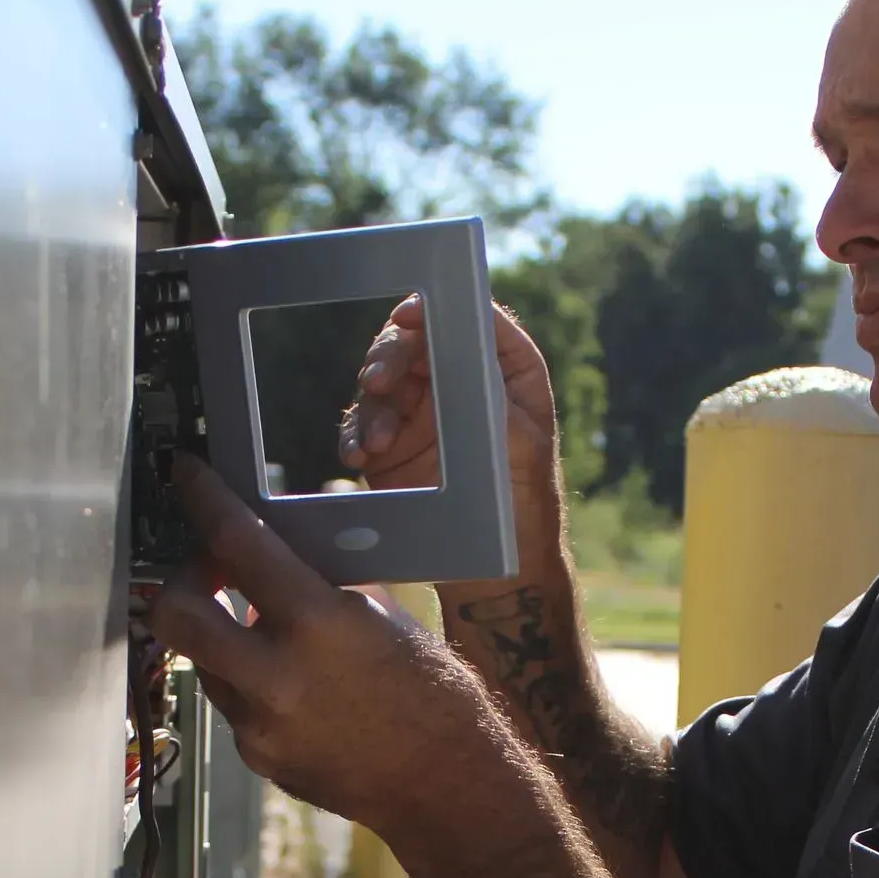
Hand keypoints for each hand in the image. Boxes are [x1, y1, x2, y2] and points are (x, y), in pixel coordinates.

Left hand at [149, 457, 492, 845]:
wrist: (449, 788)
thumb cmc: (435, 697)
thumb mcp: (386, 619)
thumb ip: (325, 587)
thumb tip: (285, 551)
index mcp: (318, 624)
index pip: (235, 541)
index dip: (201, 498)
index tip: (185, 474)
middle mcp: (277, 676)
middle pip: (176, 614)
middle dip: (183, 581)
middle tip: (211, 572)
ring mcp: (261, 725)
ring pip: (204, 662)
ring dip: (223, 636)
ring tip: (269, 634)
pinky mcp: (259, 758)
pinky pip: (234, 706)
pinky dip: (253, 685)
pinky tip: (296, 688)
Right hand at [339, 296, 565, 587]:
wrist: (495, 567)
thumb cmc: (524, 500)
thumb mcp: (520, 437)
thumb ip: (491, 383)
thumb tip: (460, 330)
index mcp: (497, 366)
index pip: (459, 319)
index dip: (430, 310)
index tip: (407, 317)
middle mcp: (454, 379)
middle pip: (409, 344)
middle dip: (388, 358)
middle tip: (376, 383)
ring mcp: (417, 410)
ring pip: (378, 384)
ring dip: (371, 408)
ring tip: (378, 444)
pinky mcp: (388, 444)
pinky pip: (361, 426)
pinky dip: (354, 436)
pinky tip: (357, 455)